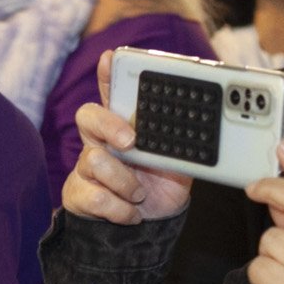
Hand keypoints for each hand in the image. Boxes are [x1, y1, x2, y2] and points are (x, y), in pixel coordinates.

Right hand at [62, 51, 192, 224]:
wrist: (147, 227)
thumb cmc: (160, 185)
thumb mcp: (178, 160)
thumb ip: (182, 141)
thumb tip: (205, 124)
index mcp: (124, 126)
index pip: (112, 93)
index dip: (108, 74)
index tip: (111, 57)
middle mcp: (100, 141)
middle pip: (88, 116)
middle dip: (110, 126)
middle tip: (131, 142)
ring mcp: (86, 166)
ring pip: (96, 161)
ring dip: (126, 183)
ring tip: (139, 193)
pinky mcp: (77, 193)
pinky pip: (97, 197)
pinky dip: (121, 209)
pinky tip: (130, 213)